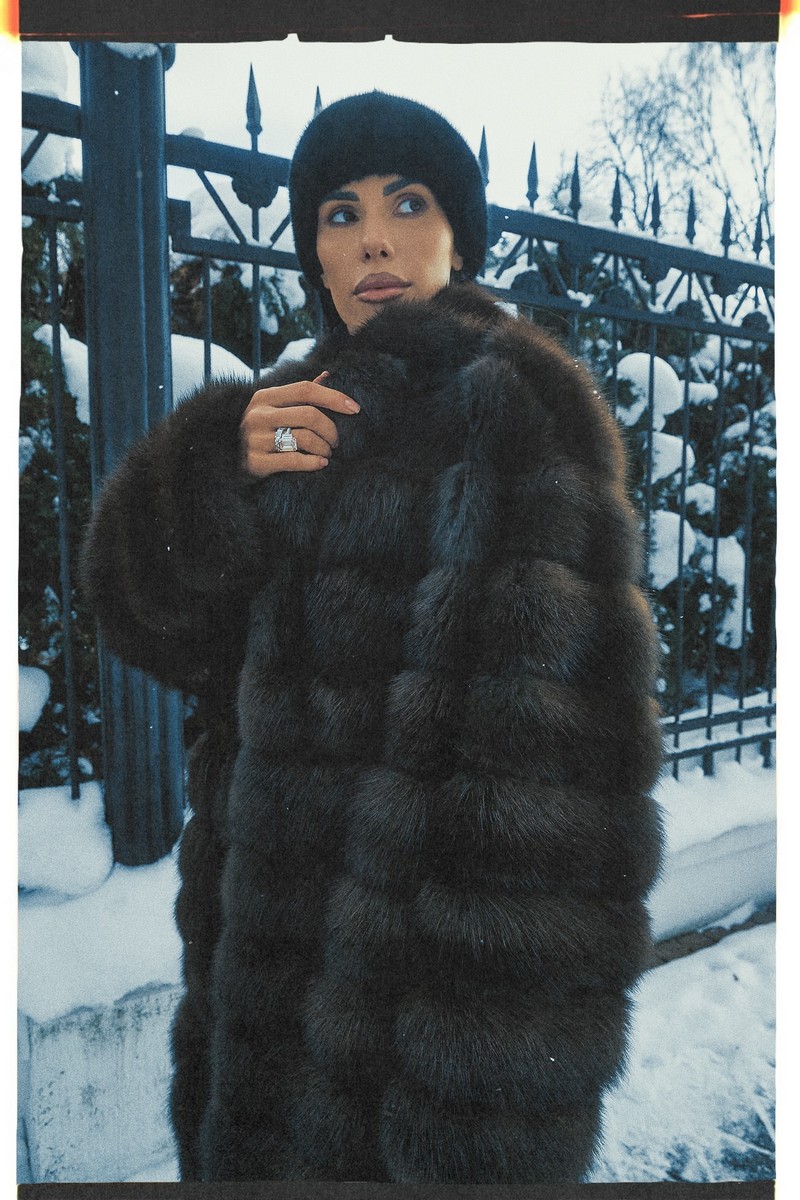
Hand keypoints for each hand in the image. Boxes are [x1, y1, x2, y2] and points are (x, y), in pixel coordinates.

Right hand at [240, 372, 359, 476]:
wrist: (227, 460)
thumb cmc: (259, 432)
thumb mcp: (272, 408)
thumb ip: (298, 394)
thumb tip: (326, 374)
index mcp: (265, 397)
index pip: (306, 390)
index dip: (334, 397)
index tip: (355, 408)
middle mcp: (258, 415)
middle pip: (309, 415)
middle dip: (331, 430)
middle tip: (336, 442)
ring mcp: (255, 439)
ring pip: (305, 438)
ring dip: (324, 449)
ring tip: (326, 454)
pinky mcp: (256, 462)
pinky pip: (294, 461)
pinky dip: (313, 463)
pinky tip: (321, 464)